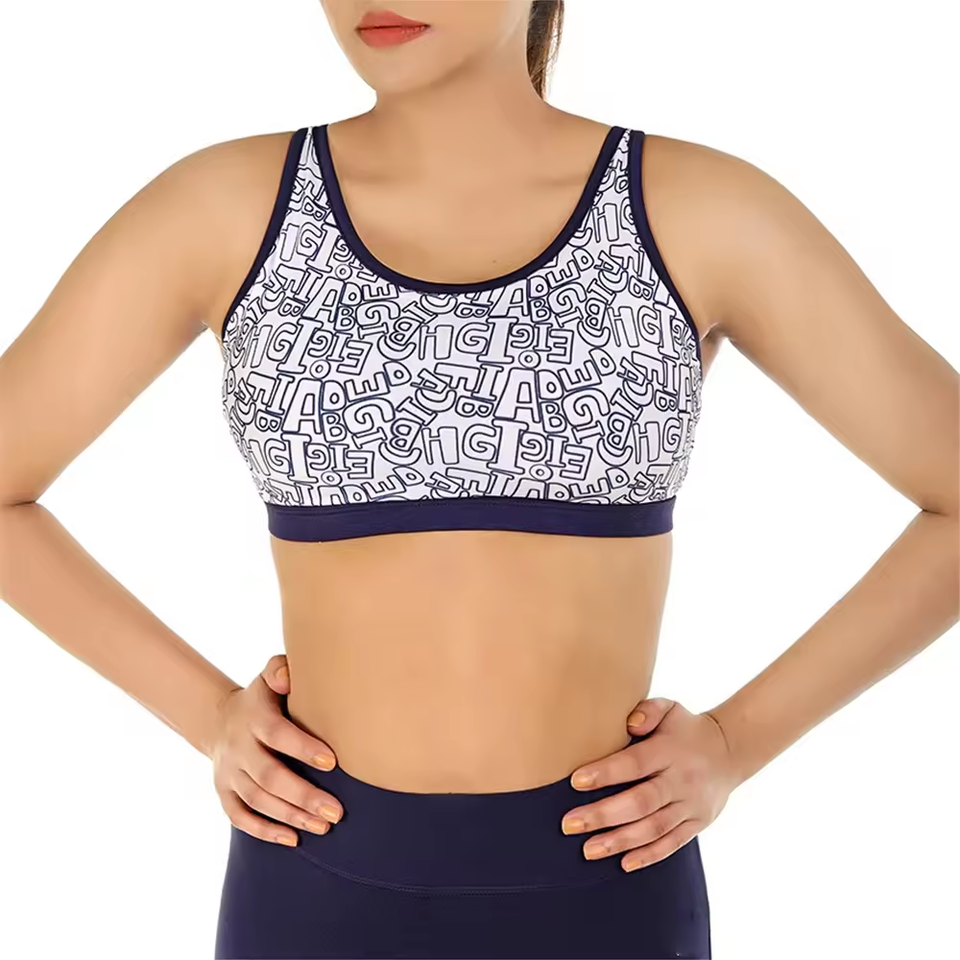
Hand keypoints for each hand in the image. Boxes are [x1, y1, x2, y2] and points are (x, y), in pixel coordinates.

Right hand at [210, 654, 343, 846]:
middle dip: (303, 796)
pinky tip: (293, 839)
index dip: (303, 748)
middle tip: (336, 811)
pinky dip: (265, 831)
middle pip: (268, 776)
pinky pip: (240, 817)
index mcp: (254, 715)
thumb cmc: (265, 696)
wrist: (219, 719)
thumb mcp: (270, 675)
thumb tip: (288, 676)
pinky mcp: (223, 792)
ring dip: (291, 816)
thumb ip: (280, 669)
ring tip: (324, 826)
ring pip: (257, 800)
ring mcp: (228, 772)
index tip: (333, 762)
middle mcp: (238, 746)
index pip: (277, 734)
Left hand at [560, 698, 740, 871]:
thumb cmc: (684, 728)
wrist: (730, 751)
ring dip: (619, 841)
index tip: (575, 781)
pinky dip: (648, 856)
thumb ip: (648, 710)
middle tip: (570, 824)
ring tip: (588, 849)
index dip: (606, 774)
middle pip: (640, 802)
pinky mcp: (697, 824)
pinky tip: (623, 863)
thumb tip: (629, 724)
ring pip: (654, 828)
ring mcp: (691, 805)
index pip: (635, 764)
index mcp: (670, 750)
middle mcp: (681, 780)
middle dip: (603, 815)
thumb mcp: (670, 708)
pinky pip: (673, 844)